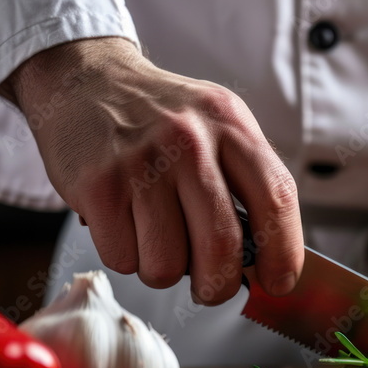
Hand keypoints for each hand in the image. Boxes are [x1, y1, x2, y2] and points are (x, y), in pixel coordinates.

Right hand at [0, 38, 302, 304]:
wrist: (84, 79)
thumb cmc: (161, 119)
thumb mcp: (218, 126)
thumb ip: (248, 182)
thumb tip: (269, 261)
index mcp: (230, 125)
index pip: (276, 199)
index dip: (284, 253)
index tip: (280, 282)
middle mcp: (189, 142)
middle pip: (222, 246)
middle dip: (219, 285)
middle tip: (211, 288)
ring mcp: (141, 163)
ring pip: (167, 265)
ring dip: (163, 269)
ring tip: (156, 238)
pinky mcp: (97, 186)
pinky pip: (123, 259)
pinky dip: (125, 256)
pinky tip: (123, 223)